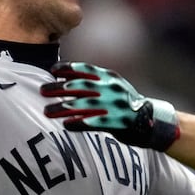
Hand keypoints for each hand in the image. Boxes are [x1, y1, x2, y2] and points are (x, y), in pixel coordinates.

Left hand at [41, 62, 179, 151]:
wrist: (152, 121)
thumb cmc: (127, 104)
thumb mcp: (115, 86)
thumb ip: (96, 82)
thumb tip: (68, 79)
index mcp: (111, 78)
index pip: (86, 69)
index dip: (68, 69)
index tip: (52, 70)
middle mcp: (112, 89)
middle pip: (81, 86)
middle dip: (59, 88)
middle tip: (42, 90)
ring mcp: (116, 106)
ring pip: (84, 105)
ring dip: (63, 108)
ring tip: (47, 112)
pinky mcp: (119, 123)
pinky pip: (95, 123)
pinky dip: (79, 123)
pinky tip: (66, 125)